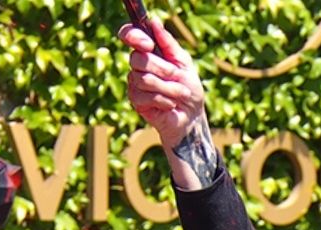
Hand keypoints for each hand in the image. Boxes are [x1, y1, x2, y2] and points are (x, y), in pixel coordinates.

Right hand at [121, 18, 222, 189]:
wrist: (192, 117)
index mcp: (149, 52)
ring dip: (168, 87)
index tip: (149, 44)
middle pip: (137, 59)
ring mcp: (135, 83)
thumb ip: (169, 44)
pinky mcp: (136, 100)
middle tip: (176, 76)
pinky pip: (145, 95)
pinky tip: (171, 105)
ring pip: (143, 79)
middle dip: (161, 68)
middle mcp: (138, 66)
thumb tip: (153, 22)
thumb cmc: (189, 88)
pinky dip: (164, 100)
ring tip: (180, 94)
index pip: (129, 35)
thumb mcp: (184, 63)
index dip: (134, 36)